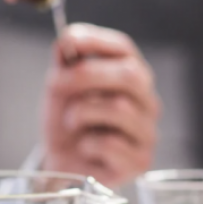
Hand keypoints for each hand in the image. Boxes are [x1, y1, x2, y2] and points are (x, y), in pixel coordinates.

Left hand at [41, 24, 160, 186]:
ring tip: (71, 122)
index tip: (69, 40)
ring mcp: (147, 132)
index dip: (97, 41)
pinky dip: (87, 144)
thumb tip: (68, 40)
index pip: (124, 48)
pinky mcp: (140, 160)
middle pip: (130, 75)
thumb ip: (64, 62)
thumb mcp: (59, 88)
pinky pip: (112, 144)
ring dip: (82, 113)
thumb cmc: (67, 122)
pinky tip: (85, 148)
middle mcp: (147, 101)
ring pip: (120, 109)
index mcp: (131, 76)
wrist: (61, 163)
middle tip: (55, 84)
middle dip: (87, 76)